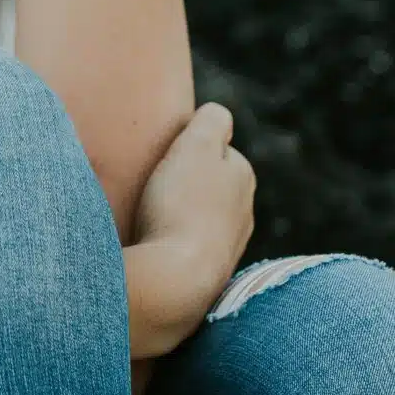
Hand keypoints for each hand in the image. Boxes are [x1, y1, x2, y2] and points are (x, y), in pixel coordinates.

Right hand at [129, 102, 255, 279]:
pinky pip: (188, 247)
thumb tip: (218, 115)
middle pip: (208, 184)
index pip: (215, 148)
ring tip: (151, 218)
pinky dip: (174, 242)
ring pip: (199, 217)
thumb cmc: (181, 206)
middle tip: (155, 188)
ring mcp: (228, 245)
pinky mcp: (209, 273)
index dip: (188, 149)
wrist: (177, 279)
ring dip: (178, 214)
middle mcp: (243, 211)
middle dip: (186, 183)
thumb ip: (210, 121)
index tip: (166, 159)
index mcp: (243, 176)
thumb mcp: (195, 147)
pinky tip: (156, 246)